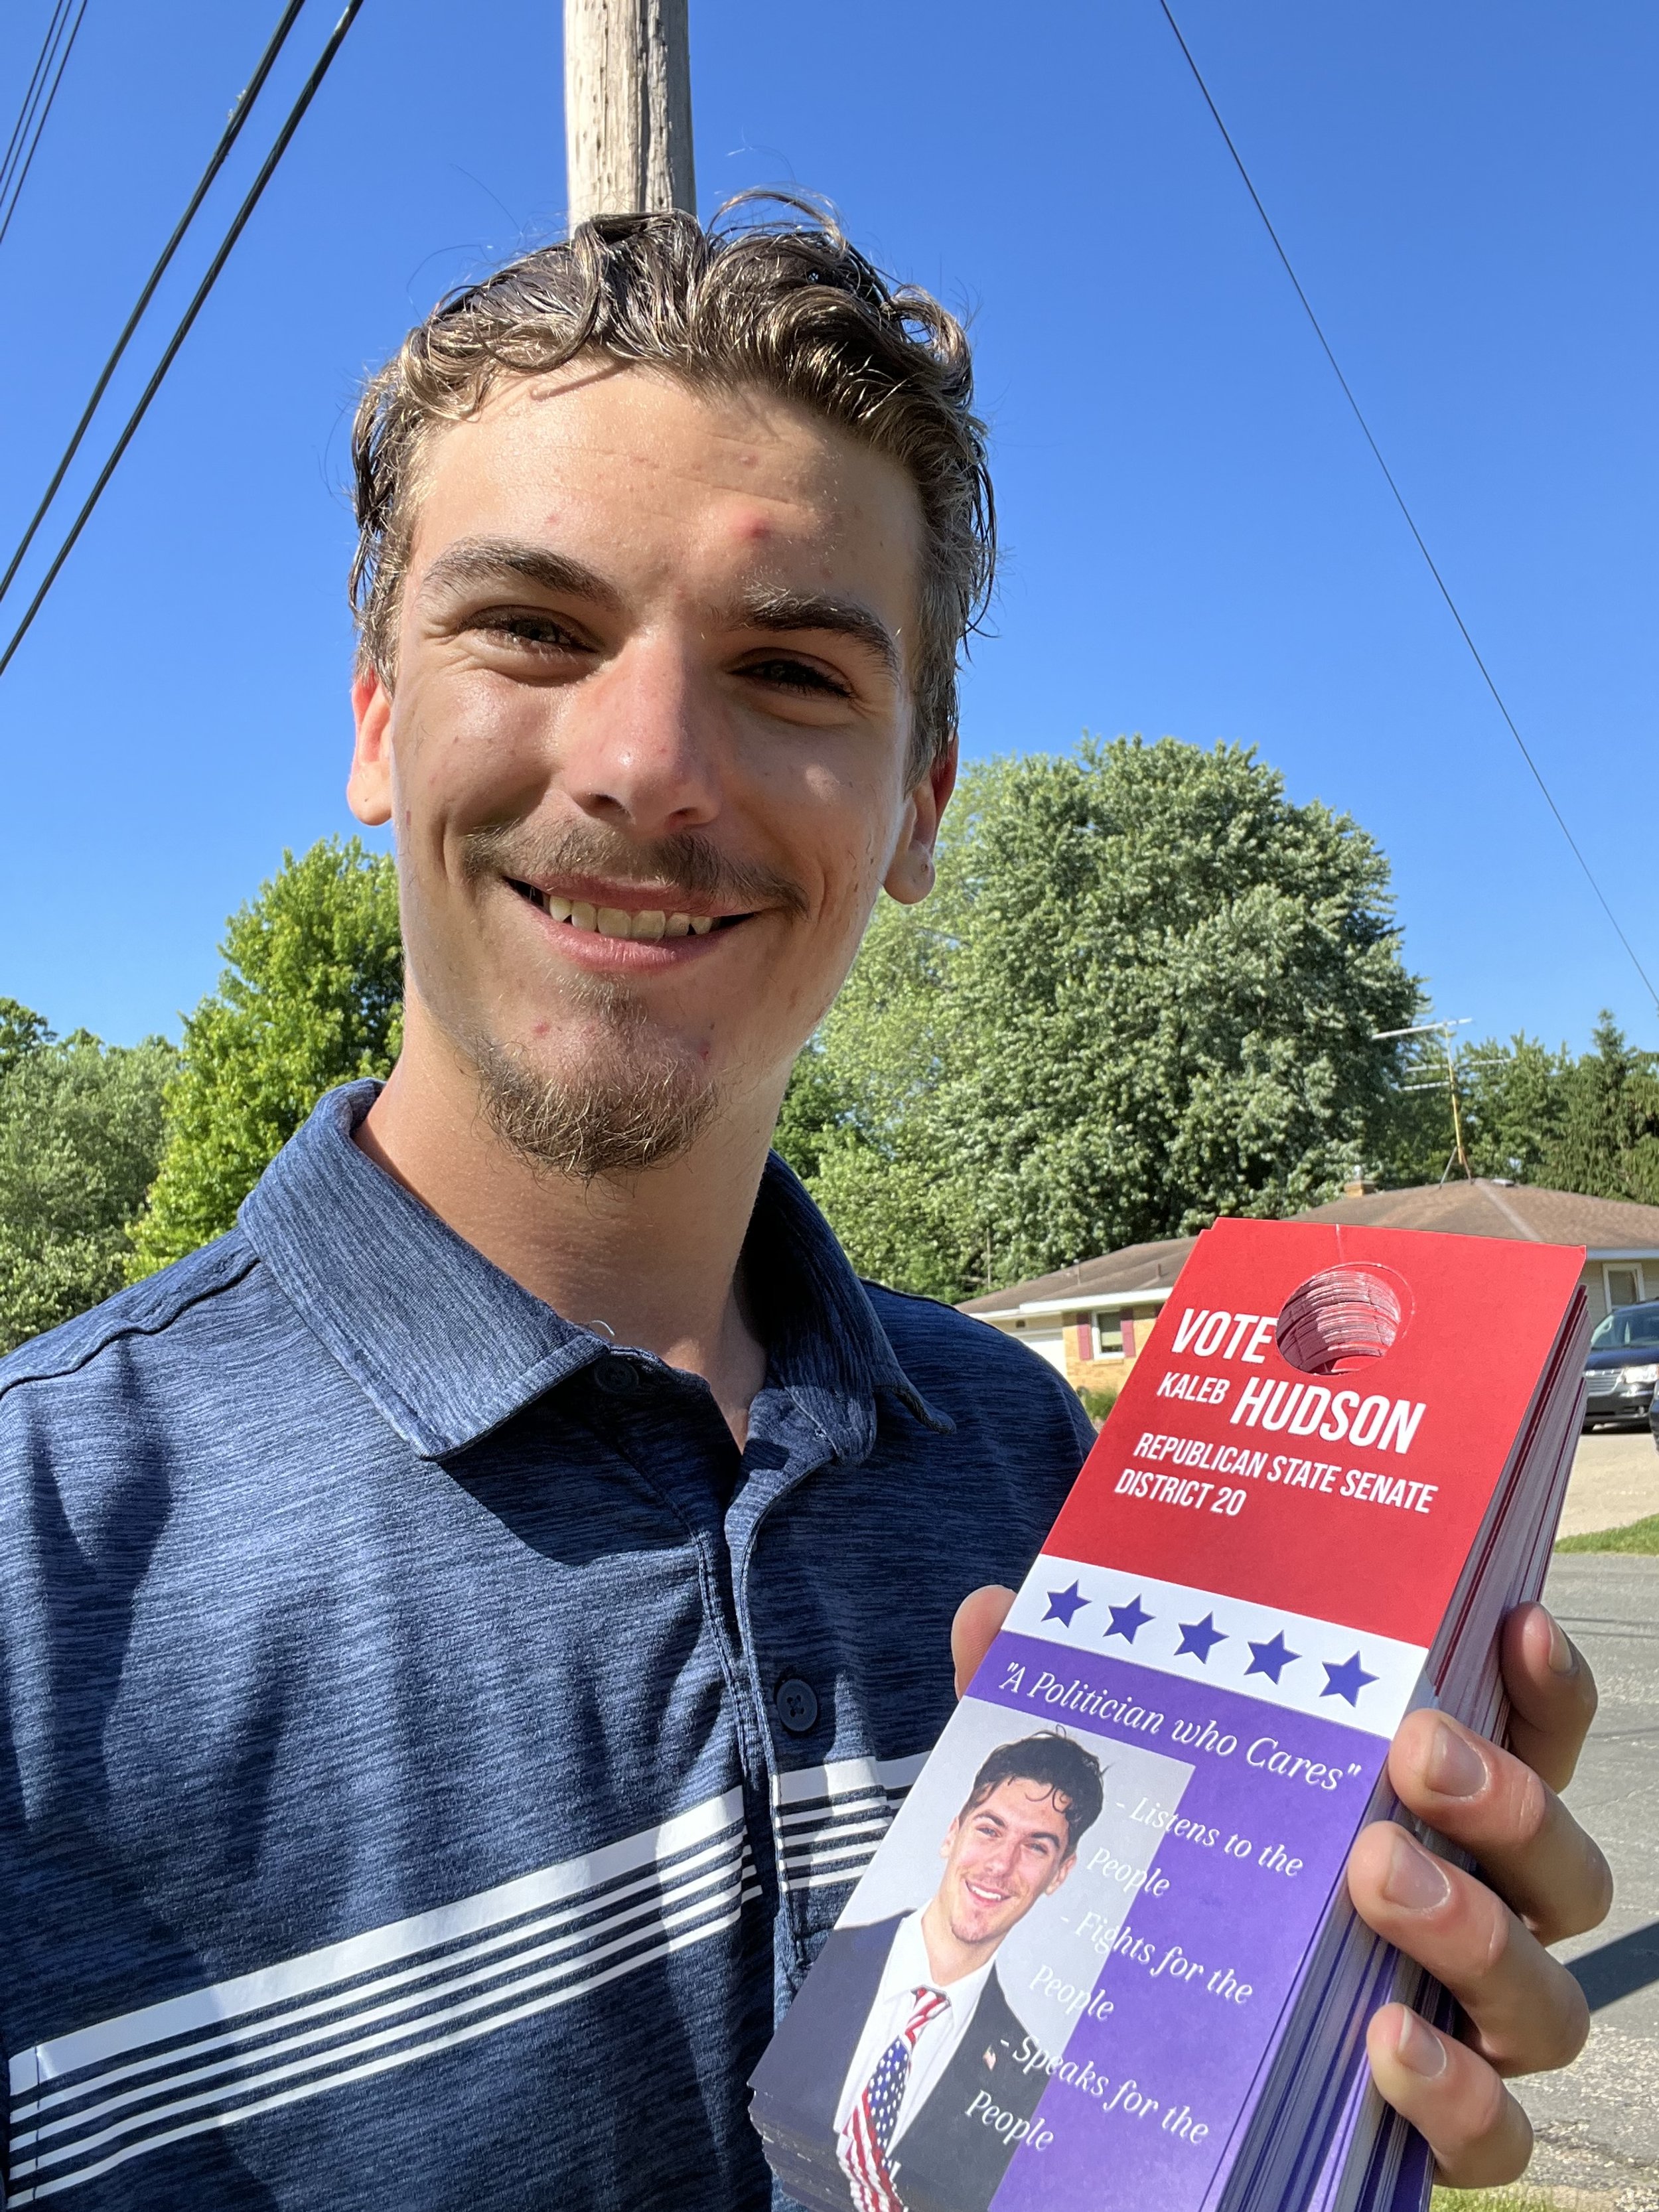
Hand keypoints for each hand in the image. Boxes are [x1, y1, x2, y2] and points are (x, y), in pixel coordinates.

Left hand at [949, 1589, 1611, 2187]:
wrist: (1144, 2077)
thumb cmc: (1180, 1891)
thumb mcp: (1123, 1786)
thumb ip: (1067, 1699)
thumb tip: (990, 1609)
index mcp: (1427, 1820)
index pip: (1529, 1745)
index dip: (1543, 1688)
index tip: (1512, 1620)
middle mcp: (1474, 1920)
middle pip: (1561, 1868)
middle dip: (1508, 1801)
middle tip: (1415, 1753)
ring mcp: (1467, 2032)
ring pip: (1548, 1998)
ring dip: (1475, 1929)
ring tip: (1375, 1877)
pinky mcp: (1436, 2132)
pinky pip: (1497, 2135)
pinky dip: (1459, 2092)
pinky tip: (1387, 2040)